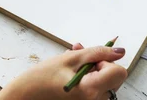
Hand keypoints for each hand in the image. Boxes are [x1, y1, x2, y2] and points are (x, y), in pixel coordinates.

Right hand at [0, 42, 126, 99]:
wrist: (27, 96)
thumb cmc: (43, 78)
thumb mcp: (70, 58)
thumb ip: (97, 53)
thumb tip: (119, 51)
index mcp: (91, 89)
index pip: (119, 72)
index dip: (107, 61)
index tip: (91, 59)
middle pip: (114, 78)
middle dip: (99, 64)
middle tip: (79, 55)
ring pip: (104, 81)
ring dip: (92, 68)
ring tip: (72, 62)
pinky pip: (96, 88)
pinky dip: (88, 77)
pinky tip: (73, 71)